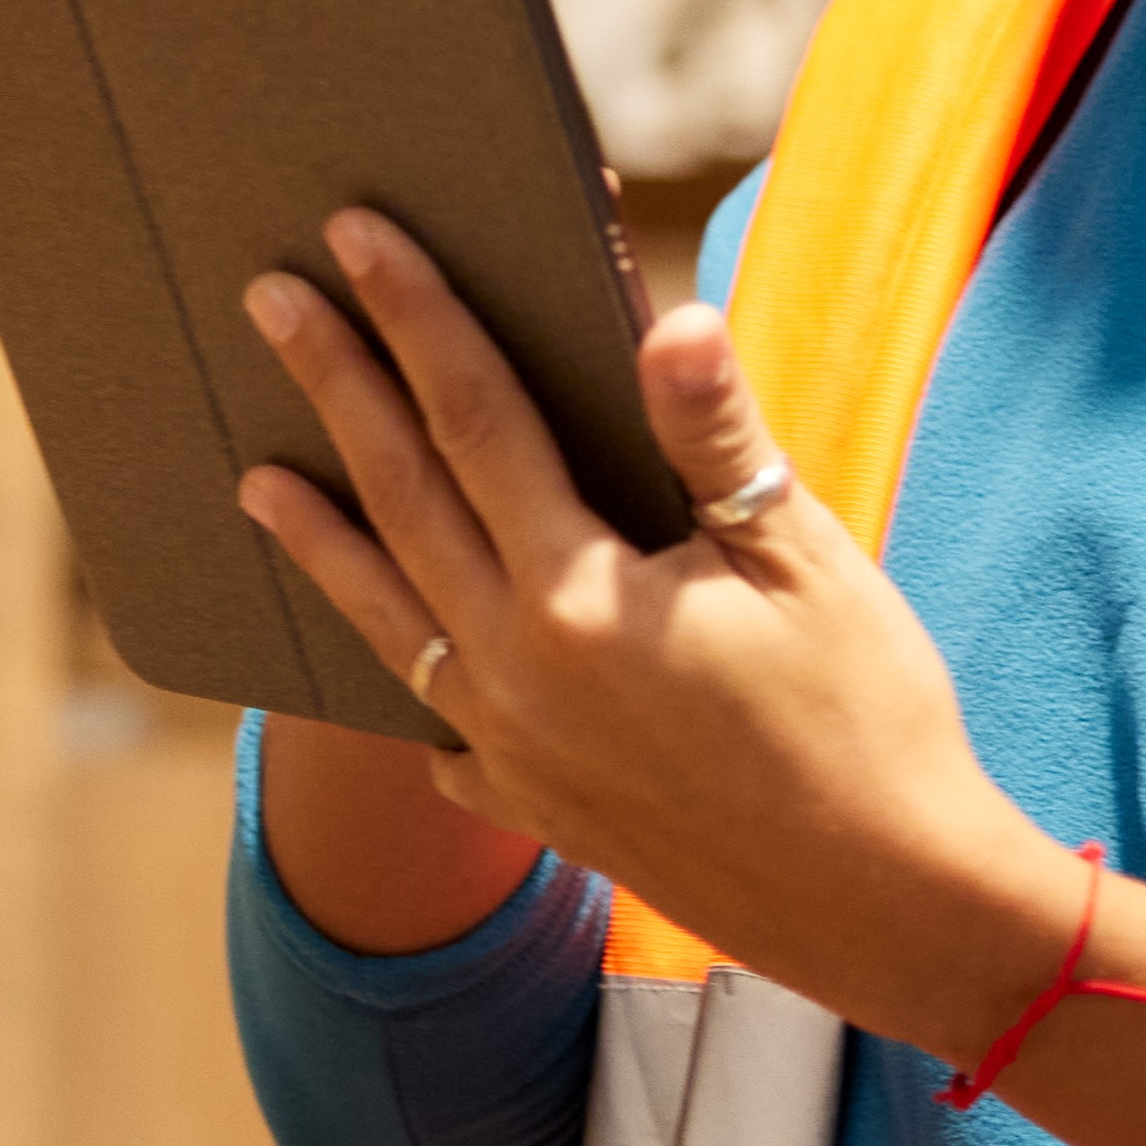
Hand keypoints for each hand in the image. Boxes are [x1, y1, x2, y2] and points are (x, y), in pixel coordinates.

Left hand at [232, 211, 1077, 1044]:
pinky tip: (381, 648)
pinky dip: (394, 671)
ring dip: (319, 537)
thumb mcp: (805, 559)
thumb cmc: (871, 719)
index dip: (418, 315)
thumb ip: (716, 438)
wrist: (888, 909)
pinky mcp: (532, 809)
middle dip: (336, 387)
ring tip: (256, 479)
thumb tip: (670, 318)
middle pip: (401, 499)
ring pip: (386, 619)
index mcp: (583, 598)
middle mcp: (517, 676)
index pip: (475, 418)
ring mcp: (511, 752)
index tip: (360, 235)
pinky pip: (431, 723)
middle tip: (271, 299)